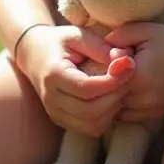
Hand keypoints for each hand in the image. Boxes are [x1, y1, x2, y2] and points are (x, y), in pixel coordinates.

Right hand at [18, 24, 135, 137]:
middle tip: (127, 78)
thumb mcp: (78, 35)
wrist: (35, 55)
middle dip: (115, 96)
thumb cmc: (60, 42)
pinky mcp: (62, 121)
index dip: (111, 81)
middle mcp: (51, 99)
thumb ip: (101, 47)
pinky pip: (90, 128)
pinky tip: (109, 99)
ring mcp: (55, 113)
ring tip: (119, 87)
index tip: (128, 67)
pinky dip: (106, 117)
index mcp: (53, 75)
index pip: (85, 88)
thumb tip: (125, 61)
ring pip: (91, 124)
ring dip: (112, 109)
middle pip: (90, 111)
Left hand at [102, 22, 163, 122]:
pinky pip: (130, 115)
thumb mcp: (141, 30)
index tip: (99, 63)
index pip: (106, 83)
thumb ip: (117, 38)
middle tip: (102, 73)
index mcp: (139, 76)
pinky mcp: (157, 113)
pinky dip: (124, 106)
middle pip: (111, 100)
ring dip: (113, 99)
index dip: (100, 73)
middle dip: (105, 88)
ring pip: (118, 111)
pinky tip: (125, 91)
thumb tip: (100, 50)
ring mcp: (152, 108)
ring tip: (115, 81)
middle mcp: (145, 97)